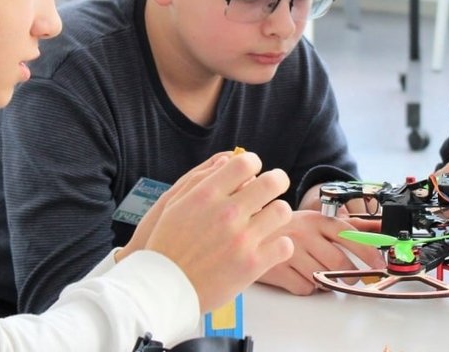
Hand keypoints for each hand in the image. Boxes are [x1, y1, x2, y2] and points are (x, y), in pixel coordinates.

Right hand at [137, 152, 294, 311]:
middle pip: (273, 181)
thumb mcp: (175, 205)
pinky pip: (284, 245)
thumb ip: (202, 179)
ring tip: (269, 220)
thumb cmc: (167, 246)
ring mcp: (242, 239)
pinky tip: (268, 247)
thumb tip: (229, 159)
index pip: (245, 162)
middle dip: (277, 181)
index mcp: (206, 195)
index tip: (252, 172)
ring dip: (277, 214)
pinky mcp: (253, 265)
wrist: (164, 289)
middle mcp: (227, 213)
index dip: (253, 163)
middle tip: (274, 188)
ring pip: (282, 211)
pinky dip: (279, 246)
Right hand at [256, 211, 386, 294]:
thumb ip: (349, 226)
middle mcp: (304, 233)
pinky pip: (304, 288)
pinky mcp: (277, 270)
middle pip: (337, 262)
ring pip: (321, 277)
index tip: (379, 264)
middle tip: (349, 278)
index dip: (367, 251)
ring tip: (319, 272)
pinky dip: (308, 288)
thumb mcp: (318, 220)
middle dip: (349, 275)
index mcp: (317, 219)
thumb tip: (380, 229)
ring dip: (326, 281)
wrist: (250, 230)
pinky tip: (301, 276)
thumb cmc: (290, 228)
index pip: (348, 235)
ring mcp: (289, 251)